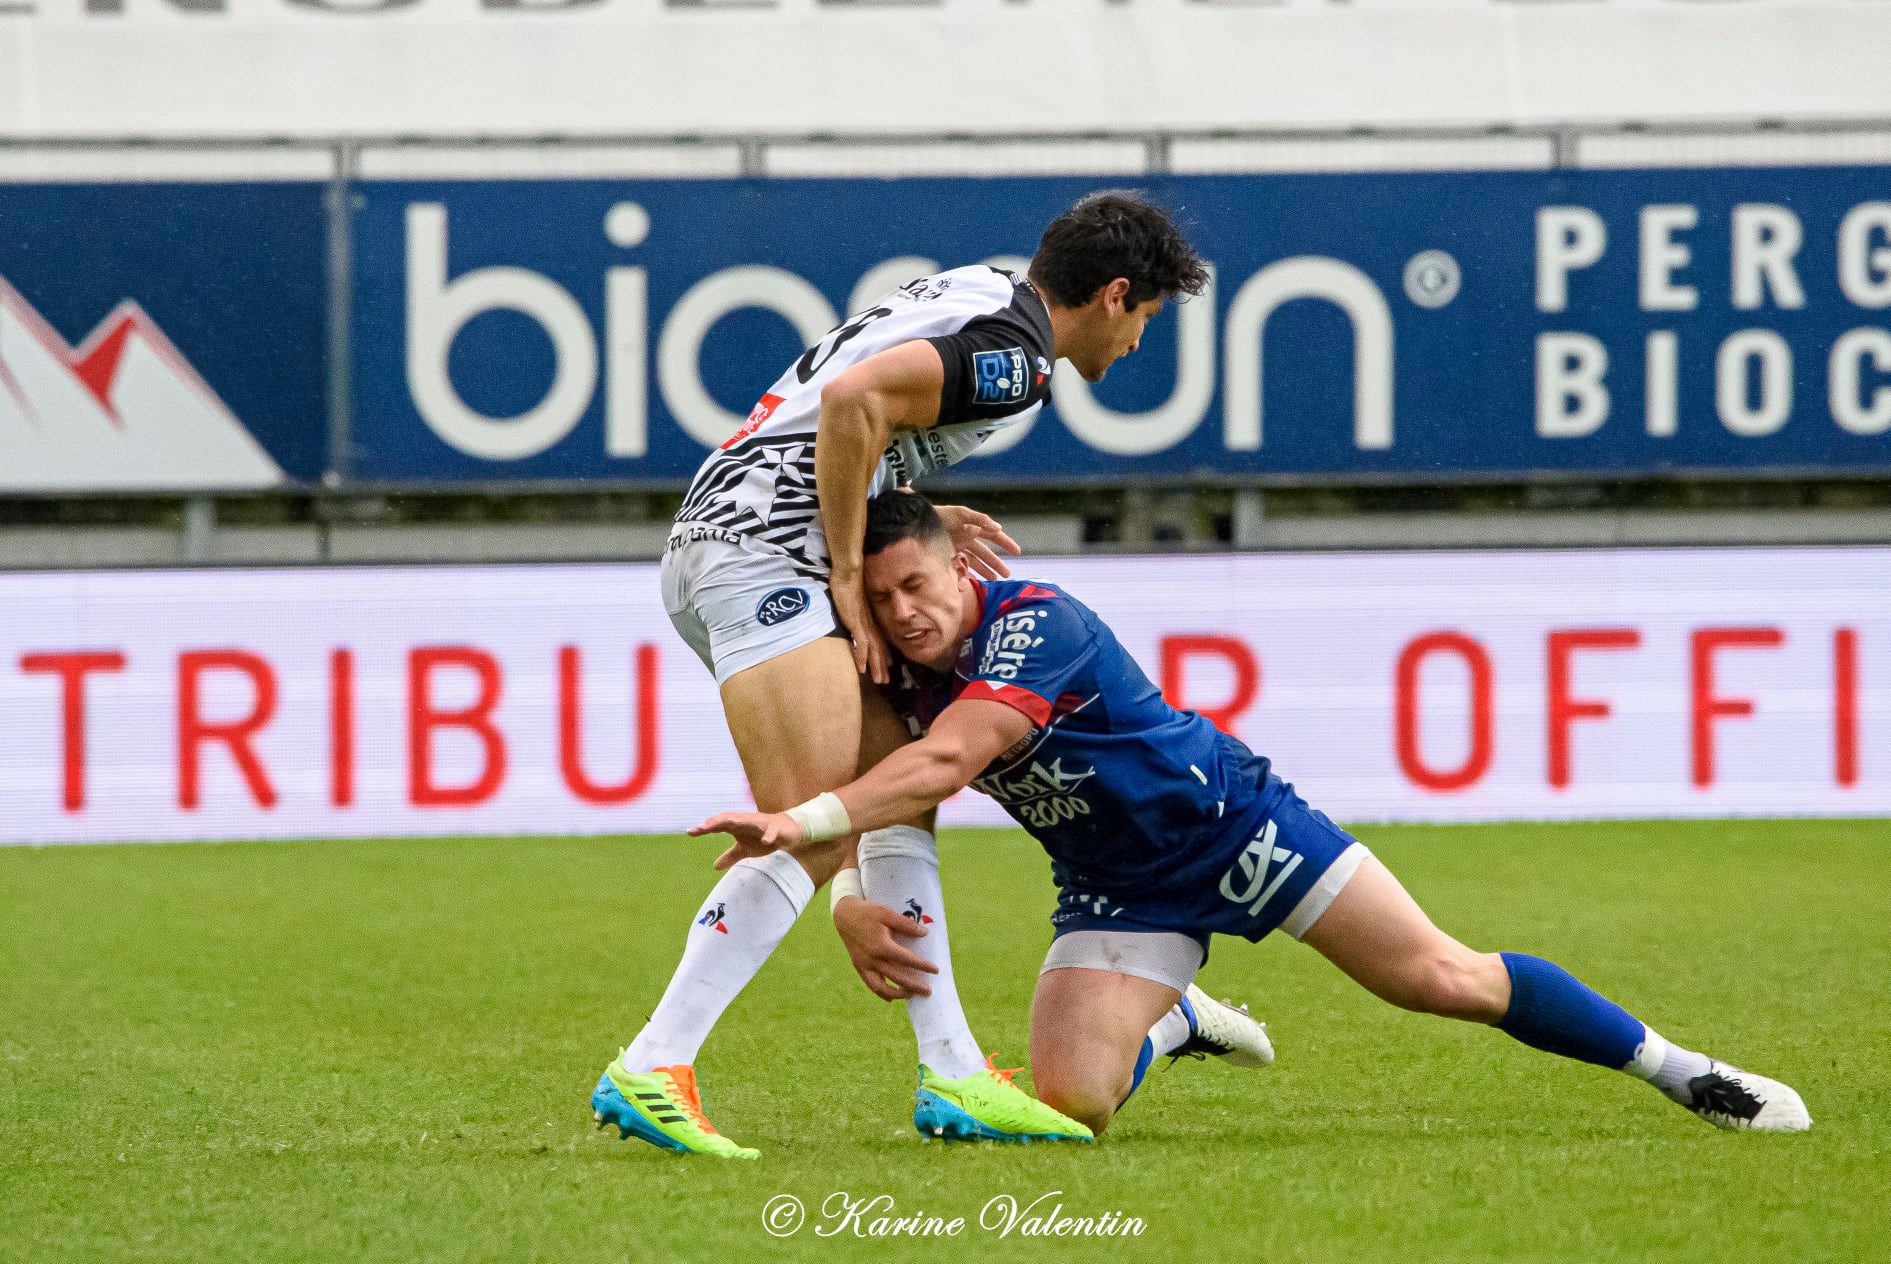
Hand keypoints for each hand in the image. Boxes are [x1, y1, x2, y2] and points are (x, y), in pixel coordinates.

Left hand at [689, 810, 806, 870]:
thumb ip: (731, 855)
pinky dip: (768, 835)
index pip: (718, 824)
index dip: (705, 827)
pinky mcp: (775, 828)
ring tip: (728, 823)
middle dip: (716, 822)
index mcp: (737, 825)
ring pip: (748, 820)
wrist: (788, 831)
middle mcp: (746, 821)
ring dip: (738, 821)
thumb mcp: (745, 849)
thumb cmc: (763, 836)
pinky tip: (765, 840)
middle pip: (728, 818)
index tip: (690, 832)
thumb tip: (715, 866)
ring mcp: (761, 824)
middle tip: (702, 827)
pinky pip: (771, 831)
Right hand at [829, 569, 890, 684]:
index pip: (879, 641)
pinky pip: (860, 644)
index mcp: (870, 620)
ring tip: (879, 681)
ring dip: (875, 667)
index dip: (884, 655)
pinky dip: (861, 657)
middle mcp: (870, 624)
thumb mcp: (854, 603)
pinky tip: (861, 668)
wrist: (849, 574)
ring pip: (873, 650)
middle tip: (886, 681)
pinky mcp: (856, 623)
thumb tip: (854, 619)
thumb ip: (855, 613)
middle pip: (879, 649)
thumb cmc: (849, 585)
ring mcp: (863, 624)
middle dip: (882, 666)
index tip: (888, 667)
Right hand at [833, 896, 938, 1000]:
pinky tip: (892, 997)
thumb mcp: (887, 913)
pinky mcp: (859, 967)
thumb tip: (924, 933)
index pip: (907, 960)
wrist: (844, 916)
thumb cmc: (868, 912)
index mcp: (881, 946)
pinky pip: (871, 985)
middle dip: (915, 986)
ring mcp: (864, 966)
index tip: (936, 970)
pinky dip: (882, 993)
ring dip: (898, 994)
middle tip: (928, 991)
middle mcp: (873, 959)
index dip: (922, 966)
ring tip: (911, 995)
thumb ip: (906, 924)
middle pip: (897, 978)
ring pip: (882, 988)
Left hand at [935, 504, 1020, 579]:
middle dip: (996, 563)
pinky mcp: (946, 557)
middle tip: (1007, 575)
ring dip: (984, 571)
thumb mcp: (961, 514)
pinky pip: (958, 568)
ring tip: (993, 581)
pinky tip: (970, 583)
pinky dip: (964, 576)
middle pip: (985, 553)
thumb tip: (999, 527)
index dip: (1005, 543)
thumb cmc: (940, 515)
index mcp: (972, 527)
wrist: (916, 523)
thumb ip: (980, 519)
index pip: (993, 536)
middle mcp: (966, 539)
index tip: (1016, 552)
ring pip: (974, 562)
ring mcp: (956, 549)